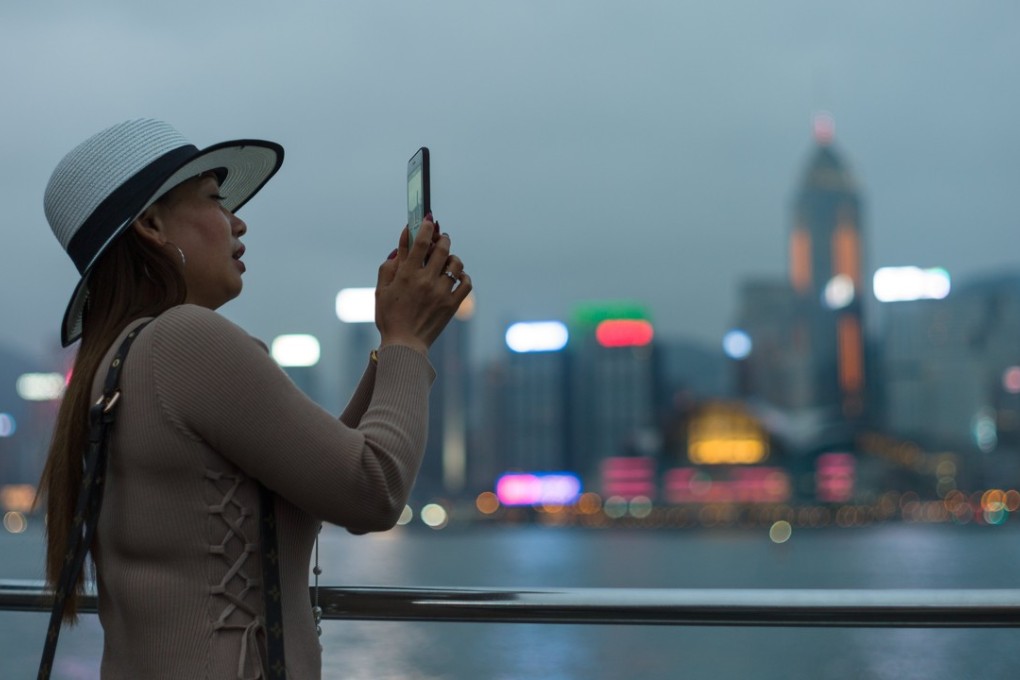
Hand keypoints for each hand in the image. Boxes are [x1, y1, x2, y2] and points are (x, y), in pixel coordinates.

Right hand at [374, 217, 472, 354]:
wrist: (404, 344)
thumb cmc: (389, 316)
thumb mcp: (381, 289)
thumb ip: (389, 265)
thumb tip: (401, 244)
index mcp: (407, 274)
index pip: (421, 241)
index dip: (427, 226)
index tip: (430, 219)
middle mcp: (426, 280)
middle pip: (442, 249)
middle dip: (443, 239)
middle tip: (442, 238)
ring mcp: (441, 292)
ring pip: (456, 265)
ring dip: (453, 258)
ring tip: (448, 260)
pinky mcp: (452, 305)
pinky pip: (466, 283)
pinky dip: (464, 276)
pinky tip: (457, 277)